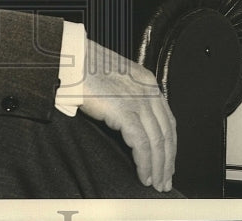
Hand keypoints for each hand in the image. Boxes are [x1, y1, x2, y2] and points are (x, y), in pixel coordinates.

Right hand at [78, 39, 175, 191]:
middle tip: (165, 180)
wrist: (71, 60)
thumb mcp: (116, 80)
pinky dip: (145, 163)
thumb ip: (128, 97)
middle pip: (166, 132)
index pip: (167, 119)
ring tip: (155, 183)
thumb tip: (130, 124)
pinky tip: (143, 175)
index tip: (167, 161)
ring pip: (157, 141)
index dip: (170, 144)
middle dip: (167, 160)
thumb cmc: (85, 69)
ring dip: (158, 166)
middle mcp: (148, 90)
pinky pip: (141, 144)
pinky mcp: (125, 111)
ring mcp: (138, 100)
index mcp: (147, 81)